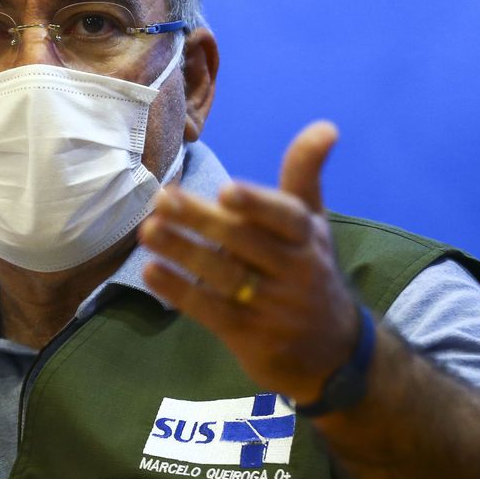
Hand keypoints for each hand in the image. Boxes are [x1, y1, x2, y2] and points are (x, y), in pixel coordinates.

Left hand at [139, 121, 358, 403]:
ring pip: (223, 276)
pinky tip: (152, 271)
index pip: (285, 217)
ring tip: (147, 231)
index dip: (257, 204)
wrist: (332, 353)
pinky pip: (211, 311)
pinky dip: (180, 291)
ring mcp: (271, 306)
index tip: (226, 189)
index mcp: (306, 237)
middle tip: (162, 198)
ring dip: (183, 253)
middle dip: (202, 221)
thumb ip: (306, 175)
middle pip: (244, 243)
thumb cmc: (310, 271)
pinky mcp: (248, 335)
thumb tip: (326, 126)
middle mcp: (293, 270)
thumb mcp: (314, 225)